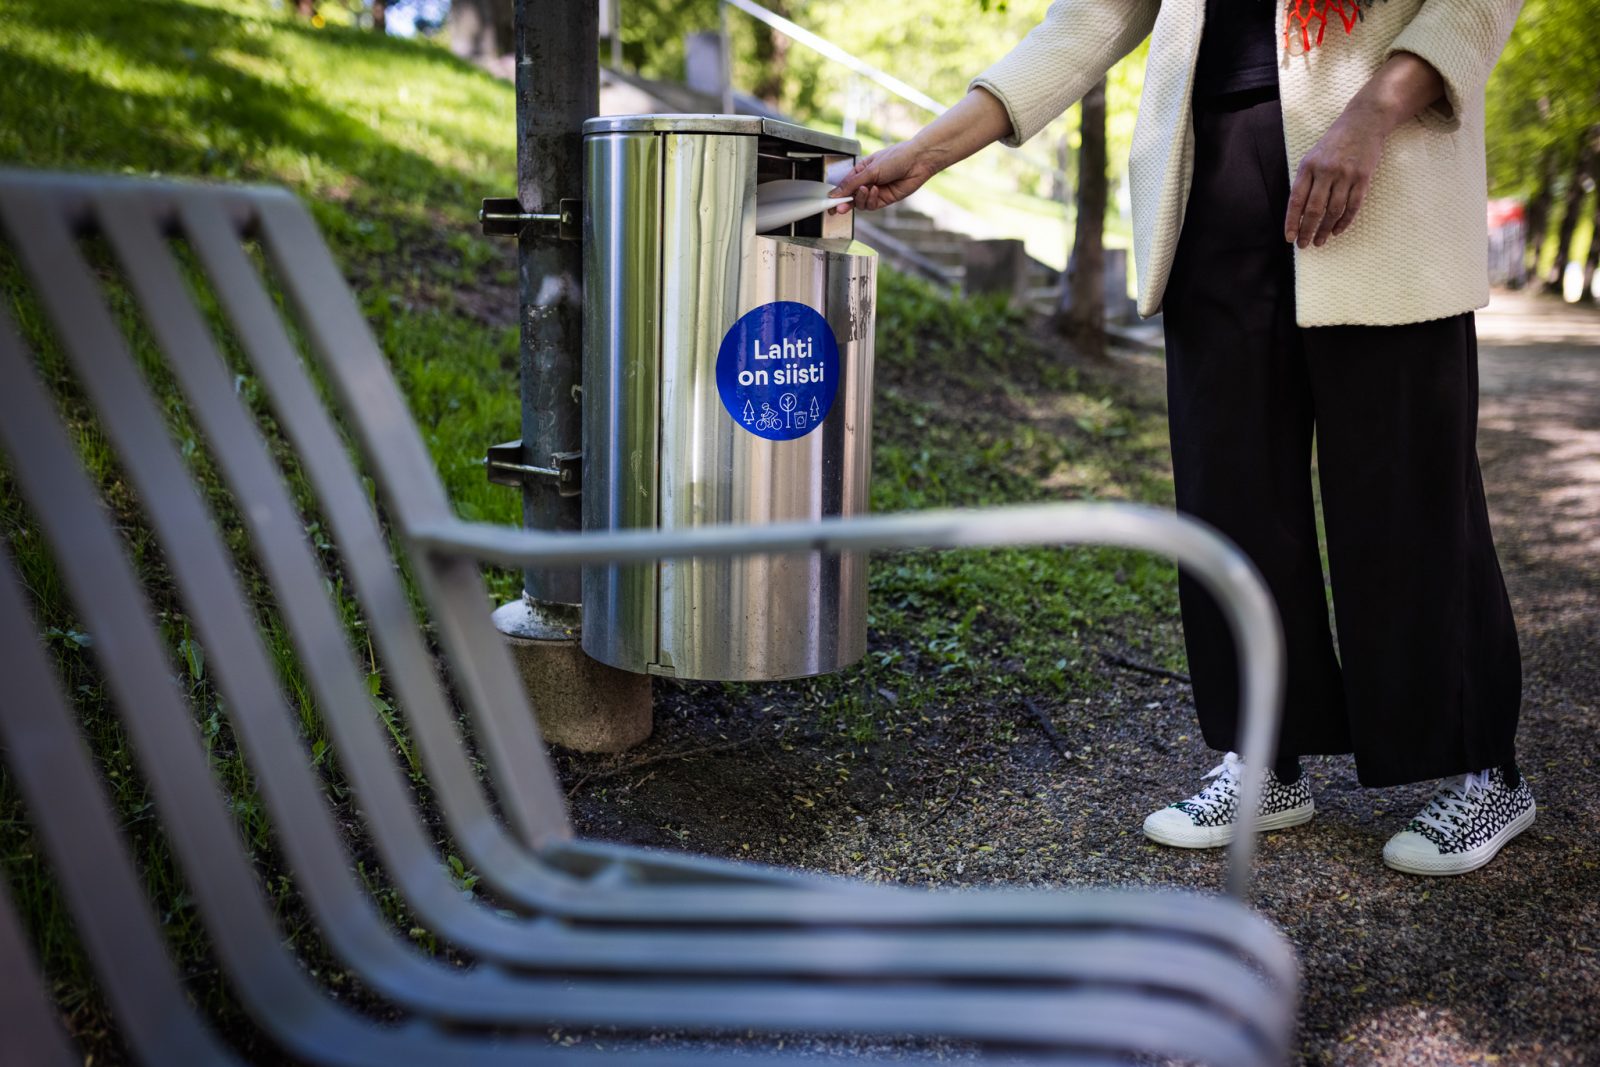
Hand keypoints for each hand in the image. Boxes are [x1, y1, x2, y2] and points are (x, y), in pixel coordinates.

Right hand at [828, 140, 936, 213]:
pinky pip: (872, 206)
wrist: (917, 161)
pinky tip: (875, 191)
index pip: (844, 185)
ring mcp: (875, 192)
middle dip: (845, 202)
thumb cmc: (896, 158)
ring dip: (860, 199)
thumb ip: (851, 184)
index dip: (836, 195)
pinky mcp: (885, 200)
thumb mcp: (869, 170)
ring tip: (865, 190)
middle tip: (839, 208)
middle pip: (851, 197)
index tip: (829, 203)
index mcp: (860, 170)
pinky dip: (871, 200)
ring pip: (860, 203)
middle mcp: (867, 182)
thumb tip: (835, 194)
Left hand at [1284, 104, 1387, 247]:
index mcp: (1308, 166)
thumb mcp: (1313, 155)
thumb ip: (1306, 180)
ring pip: (1334, 211)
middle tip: (1304, 245)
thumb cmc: (1335, 142)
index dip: (1292, 222)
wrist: (1364, 121)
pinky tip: (1337, 231)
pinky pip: (1353, 206)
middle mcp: (1326, 171)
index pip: (1296, 200)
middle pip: (1314, 209)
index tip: (1289, 238)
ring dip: (1325, 230)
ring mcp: (1346, 175)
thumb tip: (1298, 212)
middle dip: (1307, 231)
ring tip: (1320, 241)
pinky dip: (1344, 221)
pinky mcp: (1363, 178)